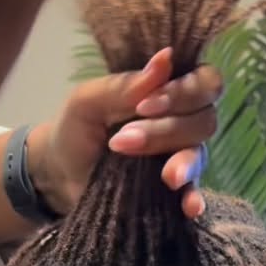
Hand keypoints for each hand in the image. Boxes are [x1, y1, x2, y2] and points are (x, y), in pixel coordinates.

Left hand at [29, 49, 220, 220]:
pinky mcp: (172, 191)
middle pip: (204, 120)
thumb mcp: (89, 101)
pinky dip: (194, 199)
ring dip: (182, 162)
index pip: (205, 82)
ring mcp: (179, 158)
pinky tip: (190, 207)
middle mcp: (181, 122)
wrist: (60, 174)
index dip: (185, 93)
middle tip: (124, 141)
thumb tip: (165, 58)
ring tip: (163, 176)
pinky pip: (193, 193)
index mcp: (167, 90)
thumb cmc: (76, 129)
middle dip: (167, 131)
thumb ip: (125, 83)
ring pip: (200, 154)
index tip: (144, 106)